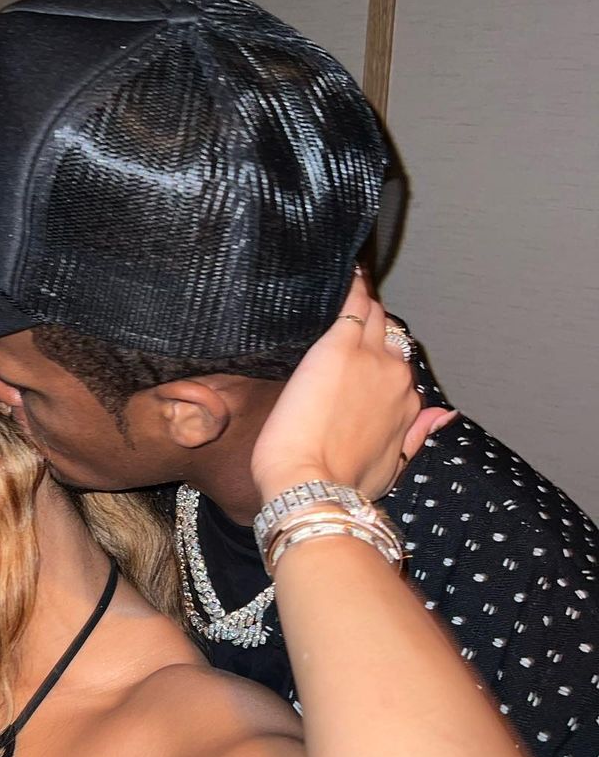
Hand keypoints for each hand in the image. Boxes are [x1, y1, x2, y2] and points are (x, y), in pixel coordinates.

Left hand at [251, 273, 455, 502]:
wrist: (310, 483)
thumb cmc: (342, 483)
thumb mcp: (393, 467)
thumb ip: (418, 435)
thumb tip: (445, 415)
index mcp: (408, 404)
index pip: (398, 366)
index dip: (379, 358)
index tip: (363, 353)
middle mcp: (396, 376)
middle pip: (388, 337)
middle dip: (371, 329)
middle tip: (351, 318)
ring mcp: (369, 357)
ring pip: (371, 315)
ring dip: (361, 305)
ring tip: (348, 290)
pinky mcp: (338, 346)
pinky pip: (351, 303)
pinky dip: (350, 287)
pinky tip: (345, 273)